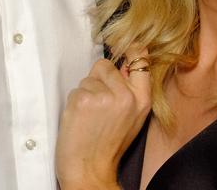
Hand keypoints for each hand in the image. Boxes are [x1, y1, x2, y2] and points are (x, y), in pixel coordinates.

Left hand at [56, 52, 151, 189]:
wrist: (90, 170)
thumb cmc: (108, 144)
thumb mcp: (132, 117)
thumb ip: (131, 90)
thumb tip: (126, 60)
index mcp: (142, 100)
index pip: (141, 61)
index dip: (132, 50)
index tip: (130, 46)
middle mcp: (126, 96)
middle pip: (105, 65)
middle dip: (98, 80)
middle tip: (99, 106)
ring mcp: (104, 97)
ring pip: (87, 78)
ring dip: (85, 93)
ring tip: (89, 117)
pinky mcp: (83, 100)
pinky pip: (75, 89)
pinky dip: (74, 102)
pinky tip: (80, 119)